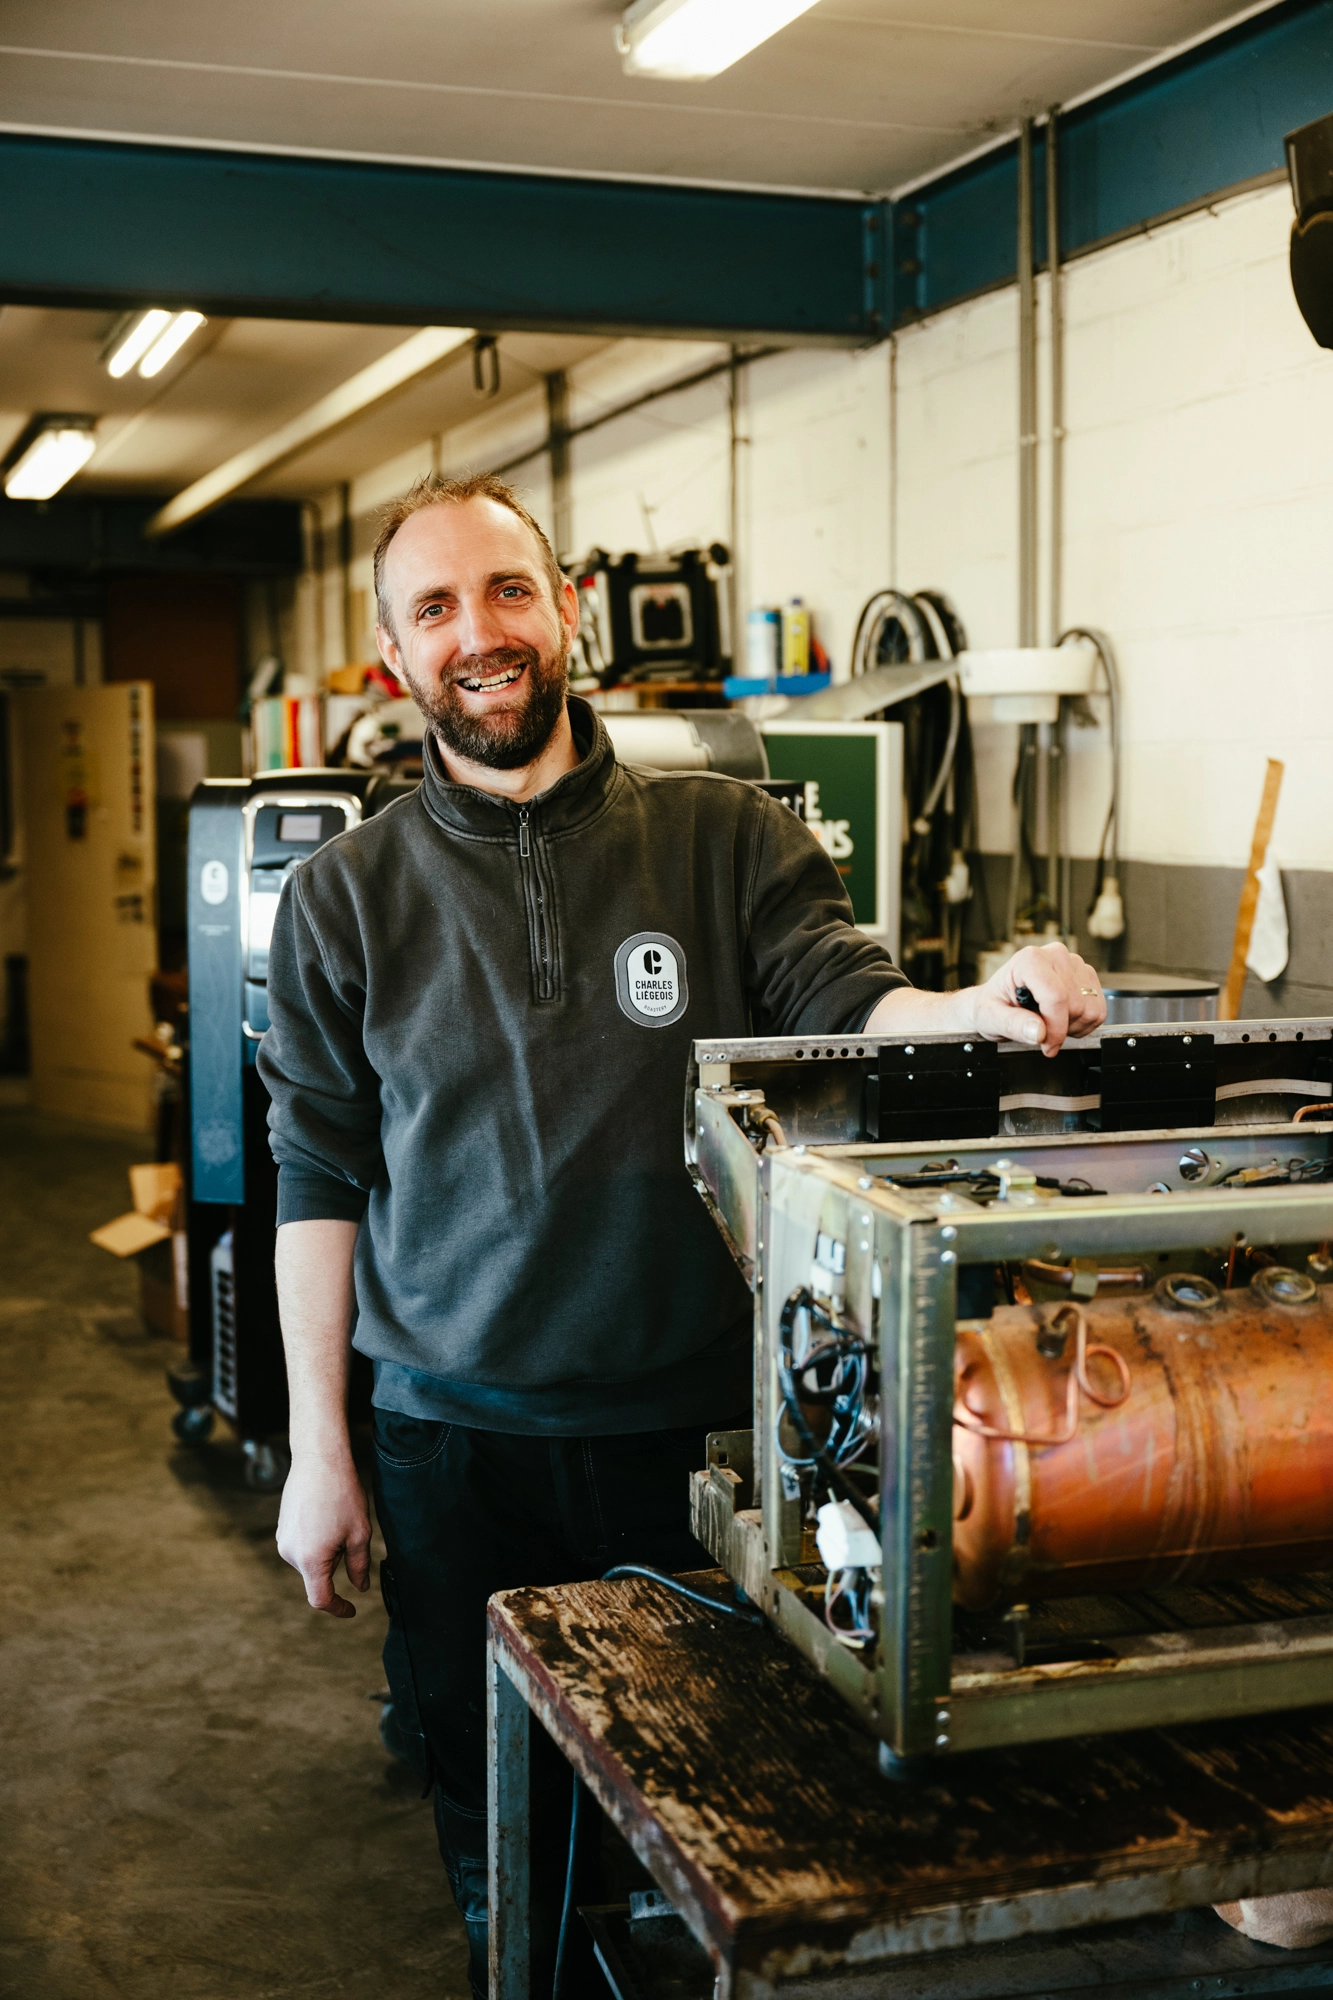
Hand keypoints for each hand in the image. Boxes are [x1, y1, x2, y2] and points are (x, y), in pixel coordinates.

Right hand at [276, 1450, 371, 1618]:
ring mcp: (282, 1540)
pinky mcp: (281, 1527)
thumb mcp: (359, 1533)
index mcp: (310, 1560)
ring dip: (327, 1550)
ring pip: (310, 1559)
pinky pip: (302, 1545)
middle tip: (350, 1532)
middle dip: (337, 1564)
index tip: (352, 1609)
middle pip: (317, 1575)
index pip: (321, 1598)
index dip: (338, 1608)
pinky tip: (326, 1513)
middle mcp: (289, 1554)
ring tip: (337, 1518)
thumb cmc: (342, 1495)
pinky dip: (317, 1540)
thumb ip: (359, 1566)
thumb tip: (360, 1587)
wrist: (318, 1459)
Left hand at [968, 941, 1105, 1056]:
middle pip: (1076, 1005)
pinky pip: (1099, 1009)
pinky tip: (1063, 1019)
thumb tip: (1039, 1031)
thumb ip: (1013, 1025)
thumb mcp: (991, 1017)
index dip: (1055, 1028)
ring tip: (1050, 1022)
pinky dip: (1084, 1022)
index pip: (1056, 997)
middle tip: (1040, 1030)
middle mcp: (1055, 956)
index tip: (1047, 1044)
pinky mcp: (1086, 975)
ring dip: (1073, 1026)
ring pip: (1091, 1008)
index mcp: (1030, 960)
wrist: (1000, 999)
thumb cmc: (994, 1004)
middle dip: (1060, 1028)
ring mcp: (1074, 964)